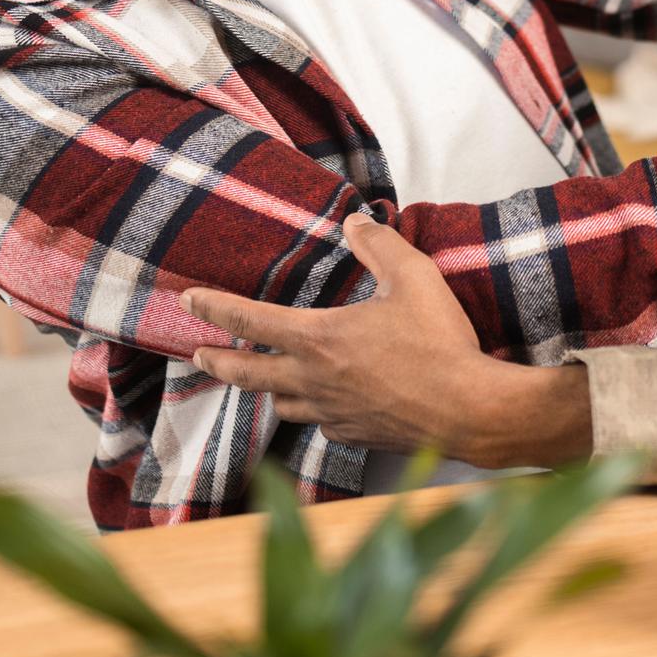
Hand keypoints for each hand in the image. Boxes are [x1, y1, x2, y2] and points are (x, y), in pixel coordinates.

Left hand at [182, 214, 591, 466]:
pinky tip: (320, 403)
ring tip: (258, 379)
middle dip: (217, 362)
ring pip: (279, 403)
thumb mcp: (414, 277)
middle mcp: (314, 379)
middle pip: (247, 374)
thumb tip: (356, 222)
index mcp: (319, 338)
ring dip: (262, 389)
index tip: (188, 301)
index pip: (249, 321)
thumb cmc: (440, 343)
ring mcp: (331, 412)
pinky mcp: (353, 434)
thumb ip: (380, 246)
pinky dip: (308, 409)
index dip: (213, 308)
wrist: (468, 411)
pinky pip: (317, 421)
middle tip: (197, 355)